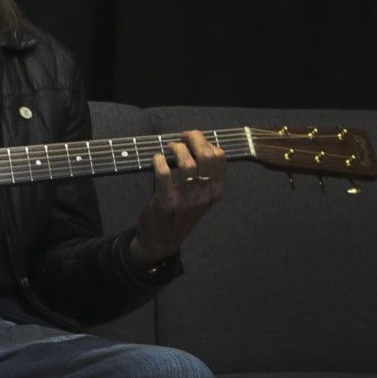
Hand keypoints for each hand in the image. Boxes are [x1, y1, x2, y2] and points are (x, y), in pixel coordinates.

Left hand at [131, 129, 225, 266]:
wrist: (161, 242)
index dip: (206, 141)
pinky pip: (164, 175)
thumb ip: (203, 177)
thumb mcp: (200, 198)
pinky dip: (159, 161)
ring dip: (177, 149)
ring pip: (188, 163)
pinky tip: (157, 158)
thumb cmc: (180, 215)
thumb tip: (198, 146)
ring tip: (169, 147)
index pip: (219, 158)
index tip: (193, 137)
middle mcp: (204, 195)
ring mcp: (185, 200)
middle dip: (194, 139)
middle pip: (206, 156)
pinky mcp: (165, 202)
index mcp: (215, 191)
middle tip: (182, 136)